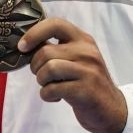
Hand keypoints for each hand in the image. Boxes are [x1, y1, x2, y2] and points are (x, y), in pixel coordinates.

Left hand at [18, 17, 128, 132]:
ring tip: (50, 86)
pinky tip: (56, 97)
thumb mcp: (75, 59)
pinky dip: (46, 95)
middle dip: (35, 66)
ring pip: (48, 69)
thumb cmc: (84, 82)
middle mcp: (87, 52)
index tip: (22, 46)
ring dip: (41, 81)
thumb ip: (55, 49)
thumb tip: (24, 45)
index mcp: (83, 40)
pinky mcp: (86, 90)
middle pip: (45, 52)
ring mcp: (89, 71)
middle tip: (43, 76)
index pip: (55, 24)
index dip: (33, 33)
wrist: (110, 109)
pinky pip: (52, 89)